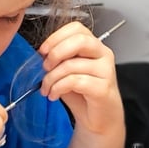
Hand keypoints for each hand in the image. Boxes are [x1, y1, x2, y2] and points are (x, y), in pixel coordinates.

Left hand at [37, 21, 124, 147]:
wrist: (98, 118)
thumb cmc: (83, 94)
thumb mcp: (68, 71)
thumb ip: (60, 59)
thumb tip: (43, 54)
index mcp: (94, 47)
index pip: (77, 28)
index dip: (56, 37)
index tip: (43, 51)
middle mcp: (103, 55)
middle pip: (79, 40)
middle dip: (56, 53)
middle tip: (45, 68)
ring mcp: (106, 71)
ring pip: (72, 65)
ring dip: (51, 78)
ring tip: (46, 88)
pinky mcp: (103, 88)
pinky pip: (75, 81)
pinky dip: (59, 88)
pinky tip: (55, 94)